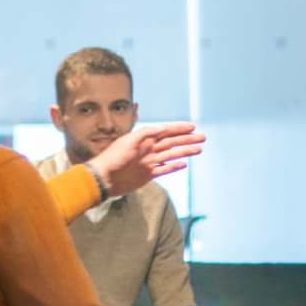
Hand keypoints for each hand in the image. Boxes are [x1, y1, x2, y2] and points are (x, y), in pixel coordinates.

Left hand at [89, 122, 205, 196]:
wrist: (104, 178)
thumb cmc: (113, 158)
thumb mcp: (129, 141)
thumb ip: (145, 133)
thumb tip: (161, 128)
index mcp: (144, 139)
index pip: (165, 131)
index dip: (179, 129)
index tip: (192, 127)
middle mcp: (148, 149)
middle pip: (171, 142)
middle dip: (186, 139)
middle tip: (202, 137)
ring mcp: (149, 162)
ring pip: (171, 155)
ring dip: (185, 151)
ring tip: (198, 149)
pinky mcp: (147, 175)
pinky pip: (164, 169)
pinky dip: (174, 166)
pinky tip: (184, 164)